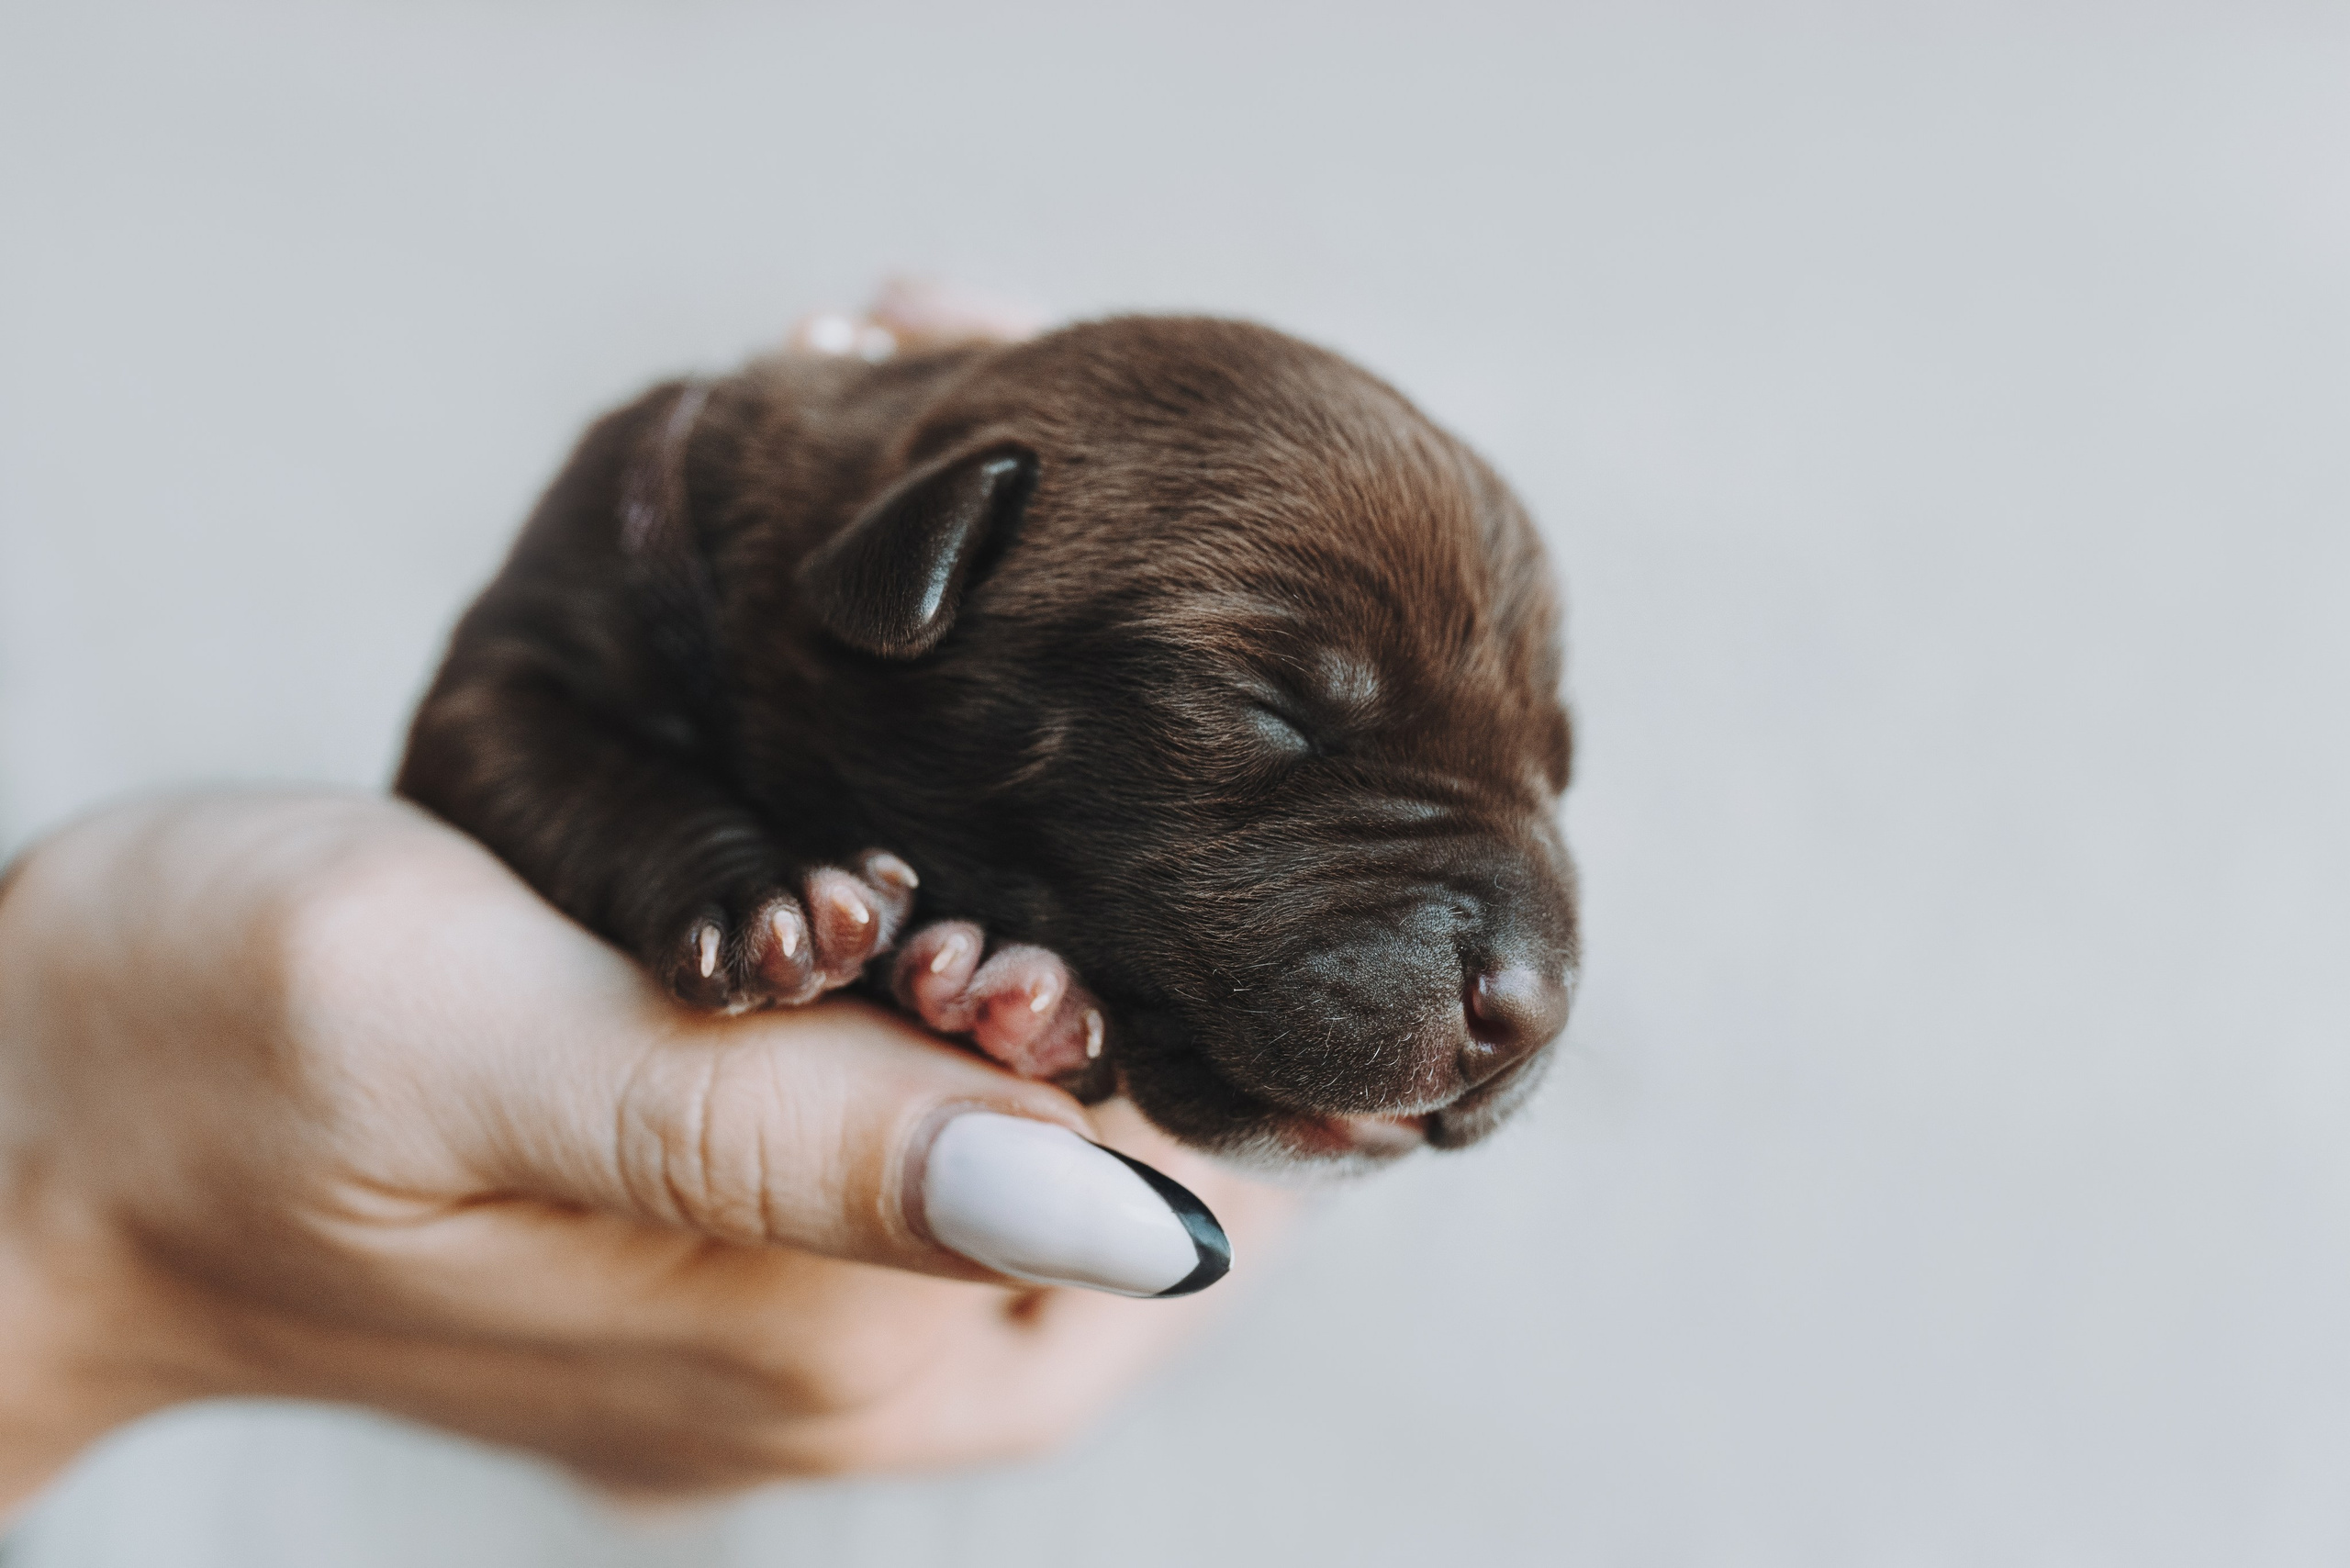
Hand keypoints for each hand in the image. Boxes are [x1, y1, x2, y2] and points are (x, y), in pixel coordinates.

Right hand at [0, 793, 1297, 1516]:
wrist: (27, 1142)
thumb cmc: (211, 1055)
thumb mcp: (481, 1049)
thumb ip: (790, 1135)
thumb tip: (1139, 1214)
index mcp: (831, 1338)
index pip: (1174, 1181)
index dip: (1215, 991)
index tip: (1209, 801)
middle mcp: (853, 1379)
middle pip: (1155, 1177)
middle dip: (1178, 977)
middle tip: (1146, 758)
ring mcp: (798, 1351)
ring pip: (1069, 1166)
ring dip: (1094, 990)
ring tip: (1071, 798)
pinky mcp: (741, 1292)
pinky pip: (954, 1164)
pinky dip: (993, 1025)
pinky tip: (954, 891)